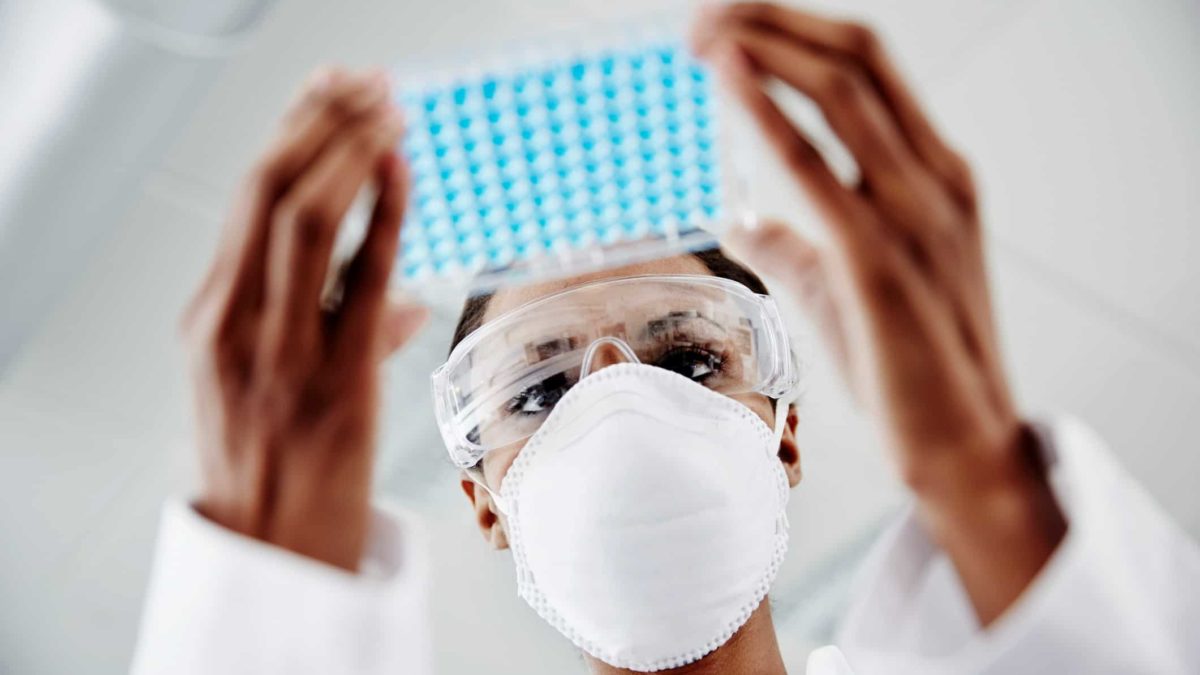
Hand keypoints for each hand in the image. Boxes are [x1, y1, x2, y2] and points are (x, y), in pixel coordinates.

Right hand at [179, 68, 428, 570]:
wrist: (272, 554)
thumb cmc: (270, 468)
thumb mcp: (261, 389)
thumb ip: (317, 332)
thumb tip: (400, 306)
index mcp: (208, 320)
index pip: (246, 202)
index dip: (290, 135)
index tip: (326, 91)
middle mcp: (233, 326)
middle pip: (267, 193)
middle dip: (317, 124)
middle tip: (362, 82)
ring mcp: (280, 353)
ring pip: (303, 220)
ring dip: (349, 151)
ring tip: (387, 108)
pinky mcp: (336, 381)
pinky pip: (361, 279)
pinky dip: (382, 214)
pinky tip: (401, 168)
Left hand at [693, 4, 1064, 622]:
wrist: (959, 439)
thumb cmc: (906, 362)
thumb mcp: (842, 285)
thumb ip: (792, 242)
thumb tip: (740, 219)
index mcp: (936, 173)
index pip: (868, 66)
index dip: (797, 31)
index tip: (732, 25)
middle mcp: (934, 177)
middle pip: (855, 56)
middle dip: (773, 21)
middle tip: (700, 16)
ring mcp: (916, 213)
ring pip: (841, 92)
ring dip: (764, 47)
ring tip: (701, 32)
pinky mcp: (880, 260)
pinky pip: (818, 168)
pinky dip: (770, 112)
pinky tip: (728, 77)